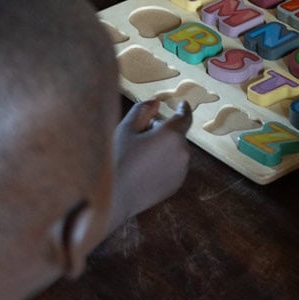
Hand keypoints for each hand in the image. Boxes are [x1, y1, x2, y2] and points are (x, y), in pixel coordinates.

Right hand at [110, 99, 191, 228]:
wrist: (114, 198)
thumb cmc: (117, 160)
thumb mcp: (126, 129)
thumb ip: (142, 111)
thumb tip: (156, 101)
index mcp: (171, 135)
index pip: (184, 117)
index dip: (183, 109)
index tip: (182, 104)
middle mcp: (182, 152)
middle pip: (176, 134)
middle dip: (163, 131)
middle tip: (139, 137)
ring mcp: (181, 170)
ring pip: (175, 151)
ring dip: (164, 148)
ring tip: (139, 156)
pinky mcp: (176, 184)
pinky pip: (173, 167)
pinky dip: (164, 163)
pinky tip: (143, 170)